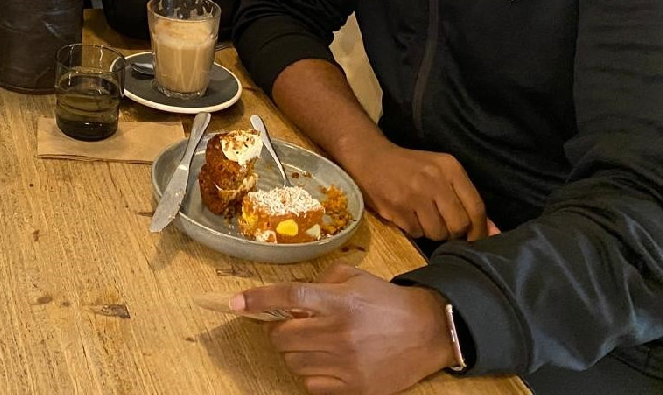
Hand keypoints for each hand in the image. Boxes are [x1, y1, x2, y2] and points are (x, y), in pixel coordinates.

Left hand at [234, 264, 456, 394]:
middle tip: (291, 326)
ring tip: (315, 343)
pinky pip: (311, 385)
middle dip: (279, 330)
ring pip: (293, 362)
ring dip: (296, 352)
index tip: (235, 303)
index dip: (258, 299)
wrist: (427, 332)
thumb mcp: (354, 278)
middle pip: (282, 336)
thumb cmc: (385, 301)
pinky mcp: (355, 388)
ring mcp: (346, 363)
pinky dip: (311, 374)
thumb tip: (286, 295)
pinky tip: (327, 362)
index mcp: (338, 300)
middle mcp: (339, 331)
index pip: (288, 297)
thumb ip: (319, 281)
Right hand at [350, 142, 488, 241]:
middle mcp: (434, 180)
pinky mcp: (397, 207)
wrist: (369, 157)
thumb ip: (466, 200)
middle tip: (443, 226)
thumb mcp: (441, 172)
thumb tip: (494, 232)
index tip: (476, 238)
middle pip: (459, 225)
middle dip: (453, 232)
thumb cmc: (410, 166)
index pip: (477, 207)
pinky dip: (414, 229)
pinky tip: (406, 214)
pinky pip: (416, 233)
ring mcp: (414, 194)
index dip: (480, 230)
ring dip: (432, 232)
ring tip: (422, 217)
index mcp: (450, 168)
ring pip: (438, 233)